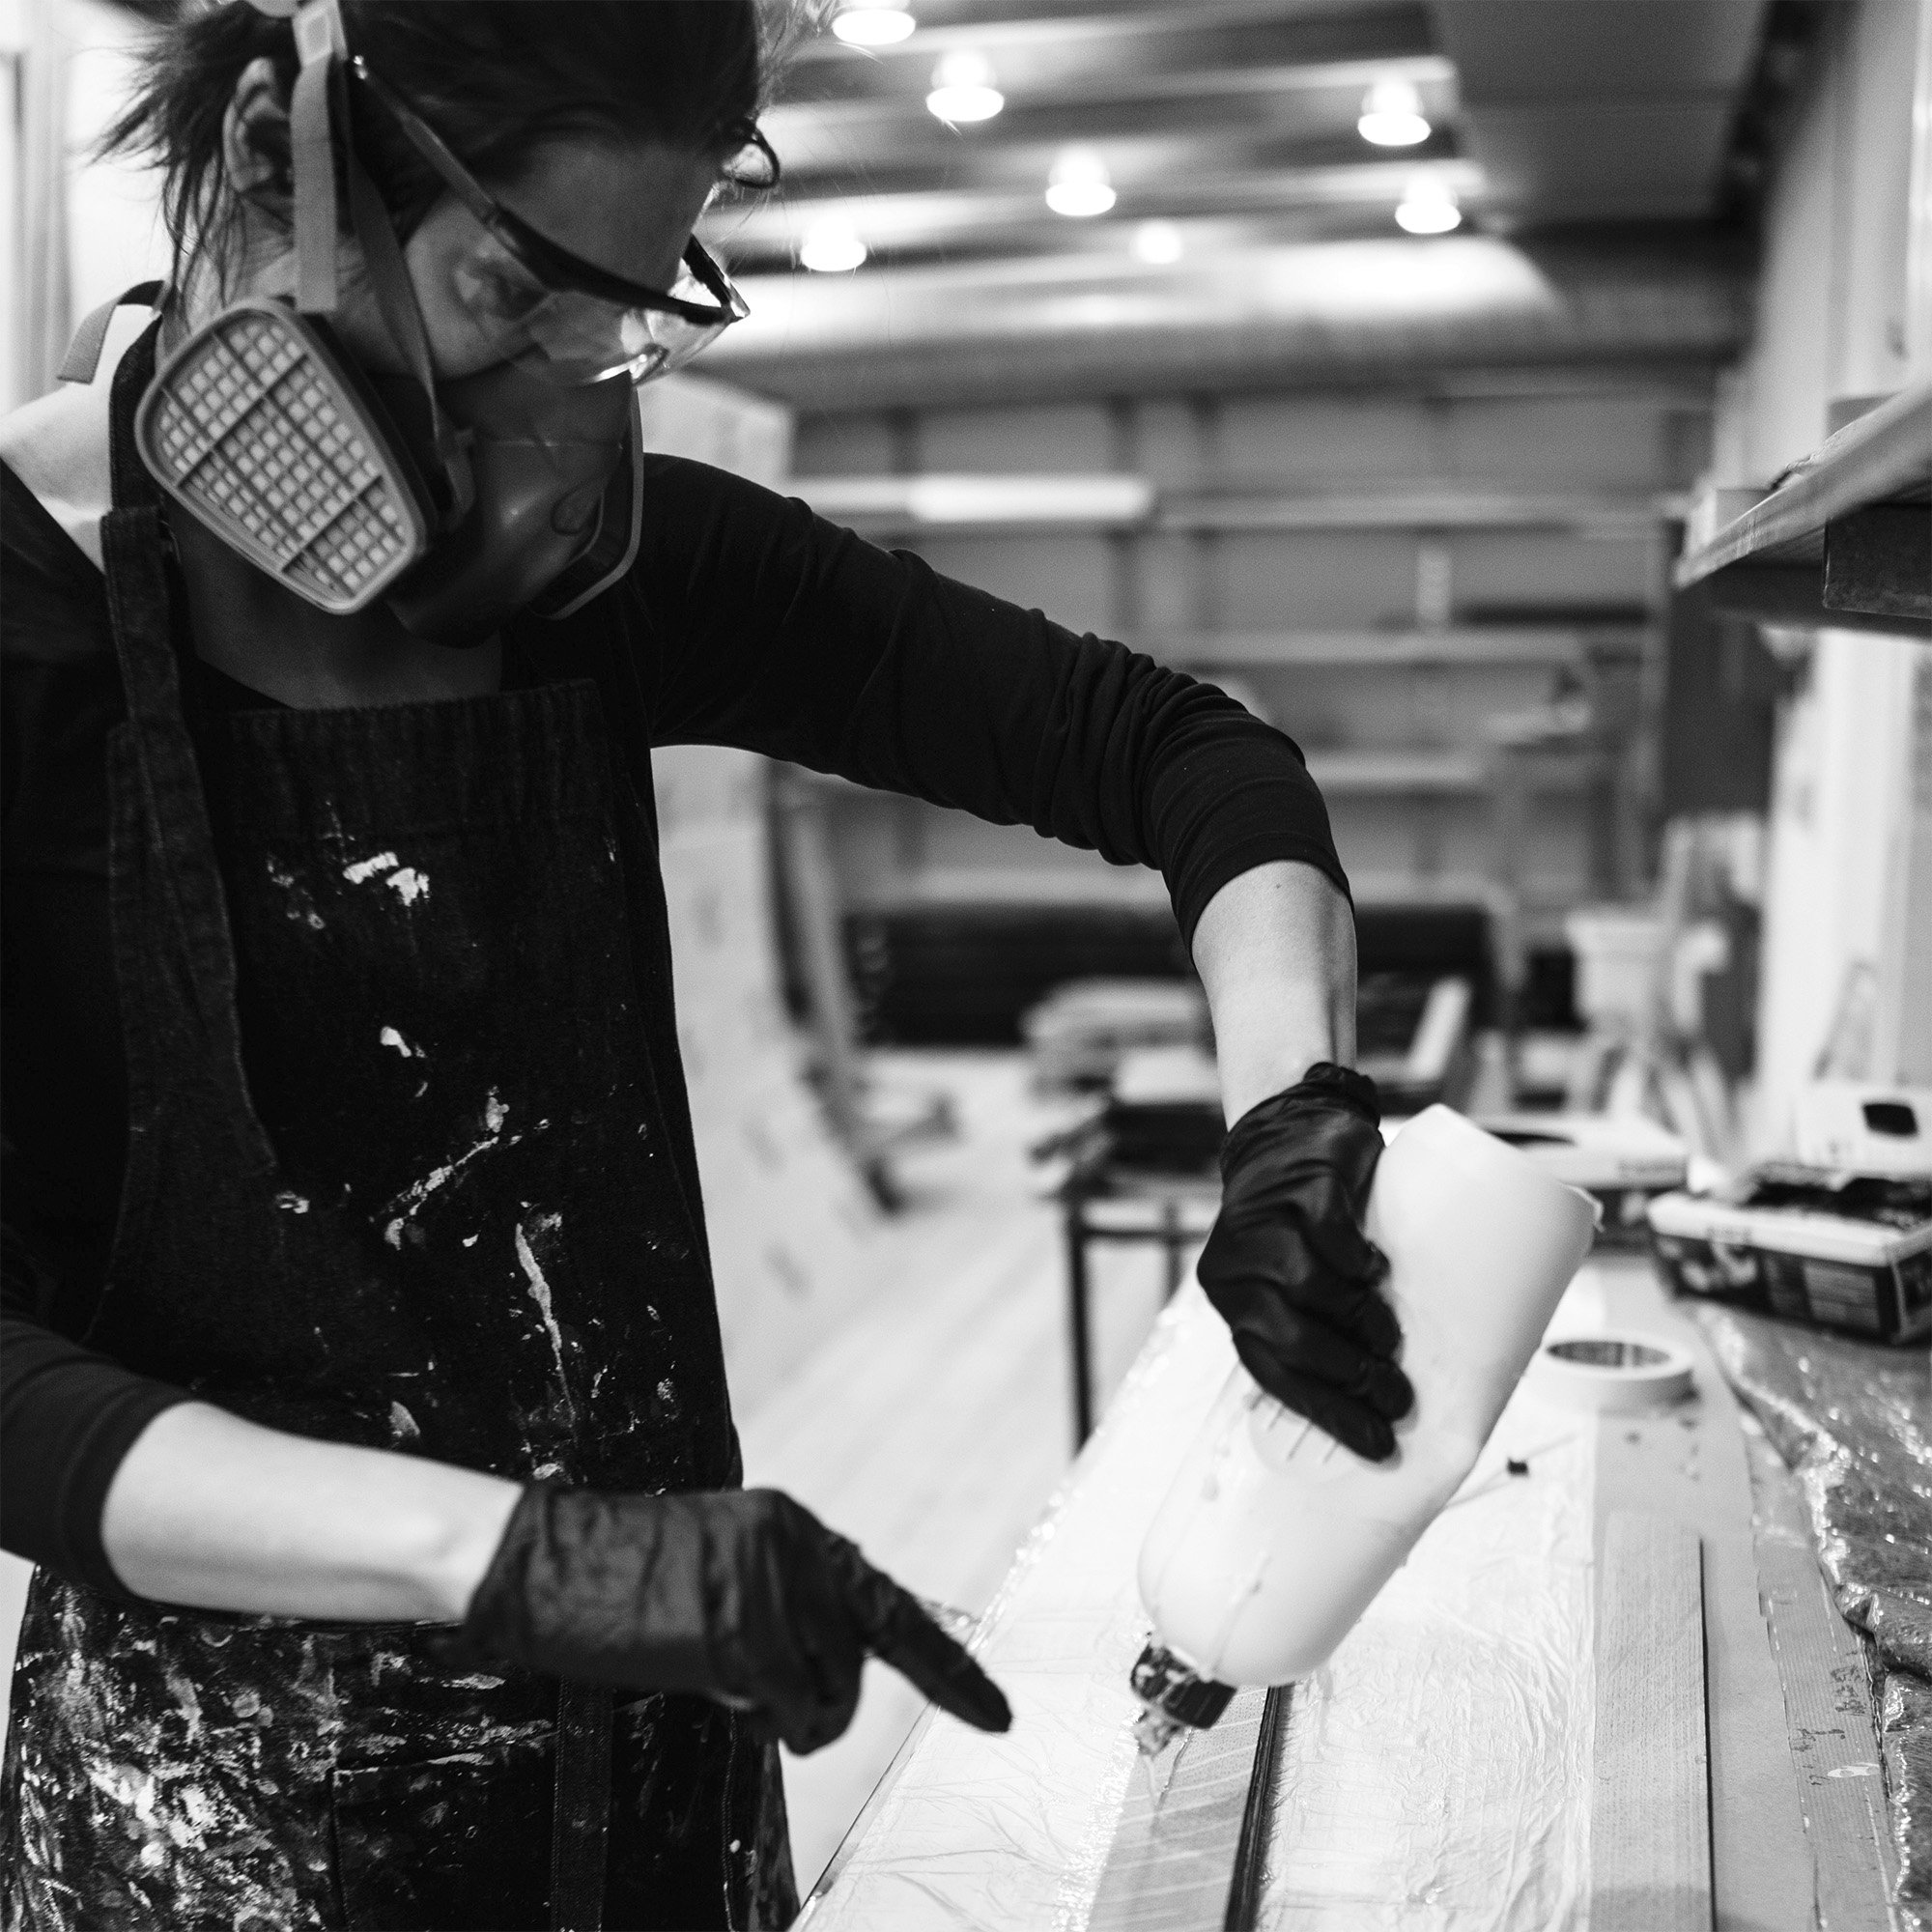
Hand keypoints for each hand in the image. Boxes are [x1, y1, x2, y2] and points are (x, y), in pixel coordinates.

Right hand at [459, 1485, 1011, 1753]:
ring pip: (833, 1691)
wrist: (539, 1559)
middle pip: (864, 1656)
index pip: (888, 1600)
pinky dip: (763, 1721)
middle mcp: (797, 1545)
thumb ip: (784, 1607)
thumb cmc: (616, 1580)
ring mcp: (775, 1586)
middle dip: (830, 1702)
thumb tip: (825, 1677)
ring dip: (786, 1713)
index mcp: (792, 1526)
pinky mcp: (744, 1629)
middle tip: (772, 1714)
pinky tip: (718, 1690)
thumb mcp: (720, 1573)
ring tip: (722, 1685)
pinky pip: (791, 1710)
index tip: (996, 1713)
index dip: (945, 1663)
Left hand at [1196, 1063, 1412, 1458]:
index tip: (1377, 1443)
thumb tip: (1380, 1397)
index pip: (1272, 1371)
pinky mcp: (1300, 1185)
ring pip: (1309, 1292)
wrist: (1290, 1127)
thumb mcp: (1291, 1274)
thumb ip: (1316, 1322)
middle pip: (1293, 1339)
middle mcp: (1237, 1265)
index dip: (1327, 1412)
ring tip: (1389, 1336)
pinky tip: (1374, 1273)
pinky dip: (1356, 1263)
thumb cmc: (1300, 1218)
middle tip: (1398, 1396)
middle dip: (1352, 1378)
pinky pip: (1329, 1237)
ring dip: (1358, 1323)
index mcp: (1233, 1298)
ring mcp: (1265, 1222)